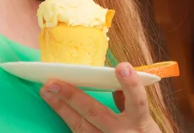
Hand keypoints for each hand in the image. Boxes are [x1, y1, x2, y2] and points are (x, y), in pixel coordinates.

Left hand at [40, 62, 160, 131]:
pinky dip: (67, 120)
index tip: (121, 66)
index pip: (137, 101)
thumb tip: (113, 81)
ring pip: (80, 127)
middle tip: (53, 82)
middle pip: (95, 113)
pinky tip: (56, 107)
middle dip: (72, 96)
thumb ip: (129, 101)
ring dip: (61, 108)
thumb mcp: (146, 121)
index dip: (129, 84)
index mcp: (140, 122)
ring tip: (47, 92)